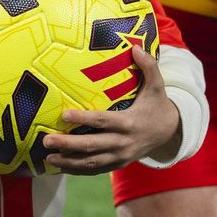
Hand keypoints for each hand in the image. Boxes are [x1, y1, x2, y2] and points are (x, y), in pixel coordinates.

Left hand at [40, 45, 179, 174]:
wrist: (169, 133)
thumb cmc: (158, 106)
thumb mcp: (157, 86)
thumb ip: (148, 67)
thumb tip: (135, 47)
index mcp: (129, 123)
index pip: (102, 121)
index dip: (83, 118)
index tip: (63, 114)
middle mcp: (123, 142)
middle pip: (92, 145)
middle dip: (68, 144)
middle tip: (46, 140)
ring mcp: (120, 157)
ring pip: (91, 162)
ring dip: (68, 162)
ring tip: (48, 158)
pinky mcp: (118, 164)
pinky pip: (95, 169)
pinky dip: (78, 170)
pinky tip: (61, 166)